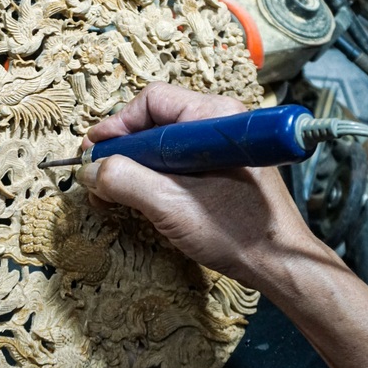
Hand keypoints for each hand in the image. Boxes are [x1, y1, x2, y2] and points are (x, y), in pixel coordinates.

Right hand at [77, 82, 322, 285]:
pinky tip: (142, 200)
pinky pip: (179, 161)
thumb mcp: (169, 205)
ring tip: (115, 193)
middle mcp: (221, 123)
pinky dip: (155, 177)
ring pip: (164, 144)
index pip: (151, 102)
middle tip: (99, 175)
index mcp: (215, 117)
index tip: (93, 151)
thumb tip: (90, 170)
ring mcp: (224, 146)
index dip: (116, 126)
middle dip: (123, 150)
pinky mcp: (224, 168)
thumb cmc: (238, 233)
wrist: (278, 264)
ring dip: (136, 167)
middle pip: (155, 122)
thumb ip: (124, 181)